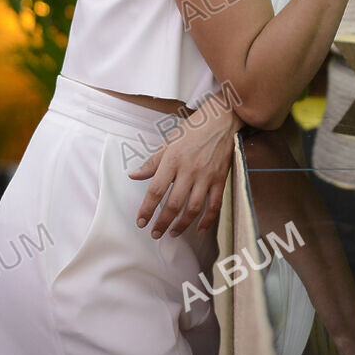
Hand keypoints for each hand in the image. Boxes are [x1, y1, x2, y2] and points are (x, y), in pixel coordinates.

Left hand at [127, 98, 241, 238]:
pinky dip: (208, 220)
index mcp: (173, 160)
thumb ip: (152, 162)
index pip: (156, 190)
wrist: (221, 120)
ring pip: (193, 208)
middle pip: (173, 204)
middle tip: (155, 233)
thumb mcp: (169, 142)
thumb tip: (134, 175)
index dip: (147, 209)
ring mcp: (206, 176)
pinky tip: (200, 230)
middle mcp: (189, 170)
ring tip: (173, 233)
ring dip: (182, 225)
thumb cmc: (193, 130)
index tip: (141, 222)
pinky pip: (214, 205)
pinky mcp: (220, 179)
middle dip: (162, 222)